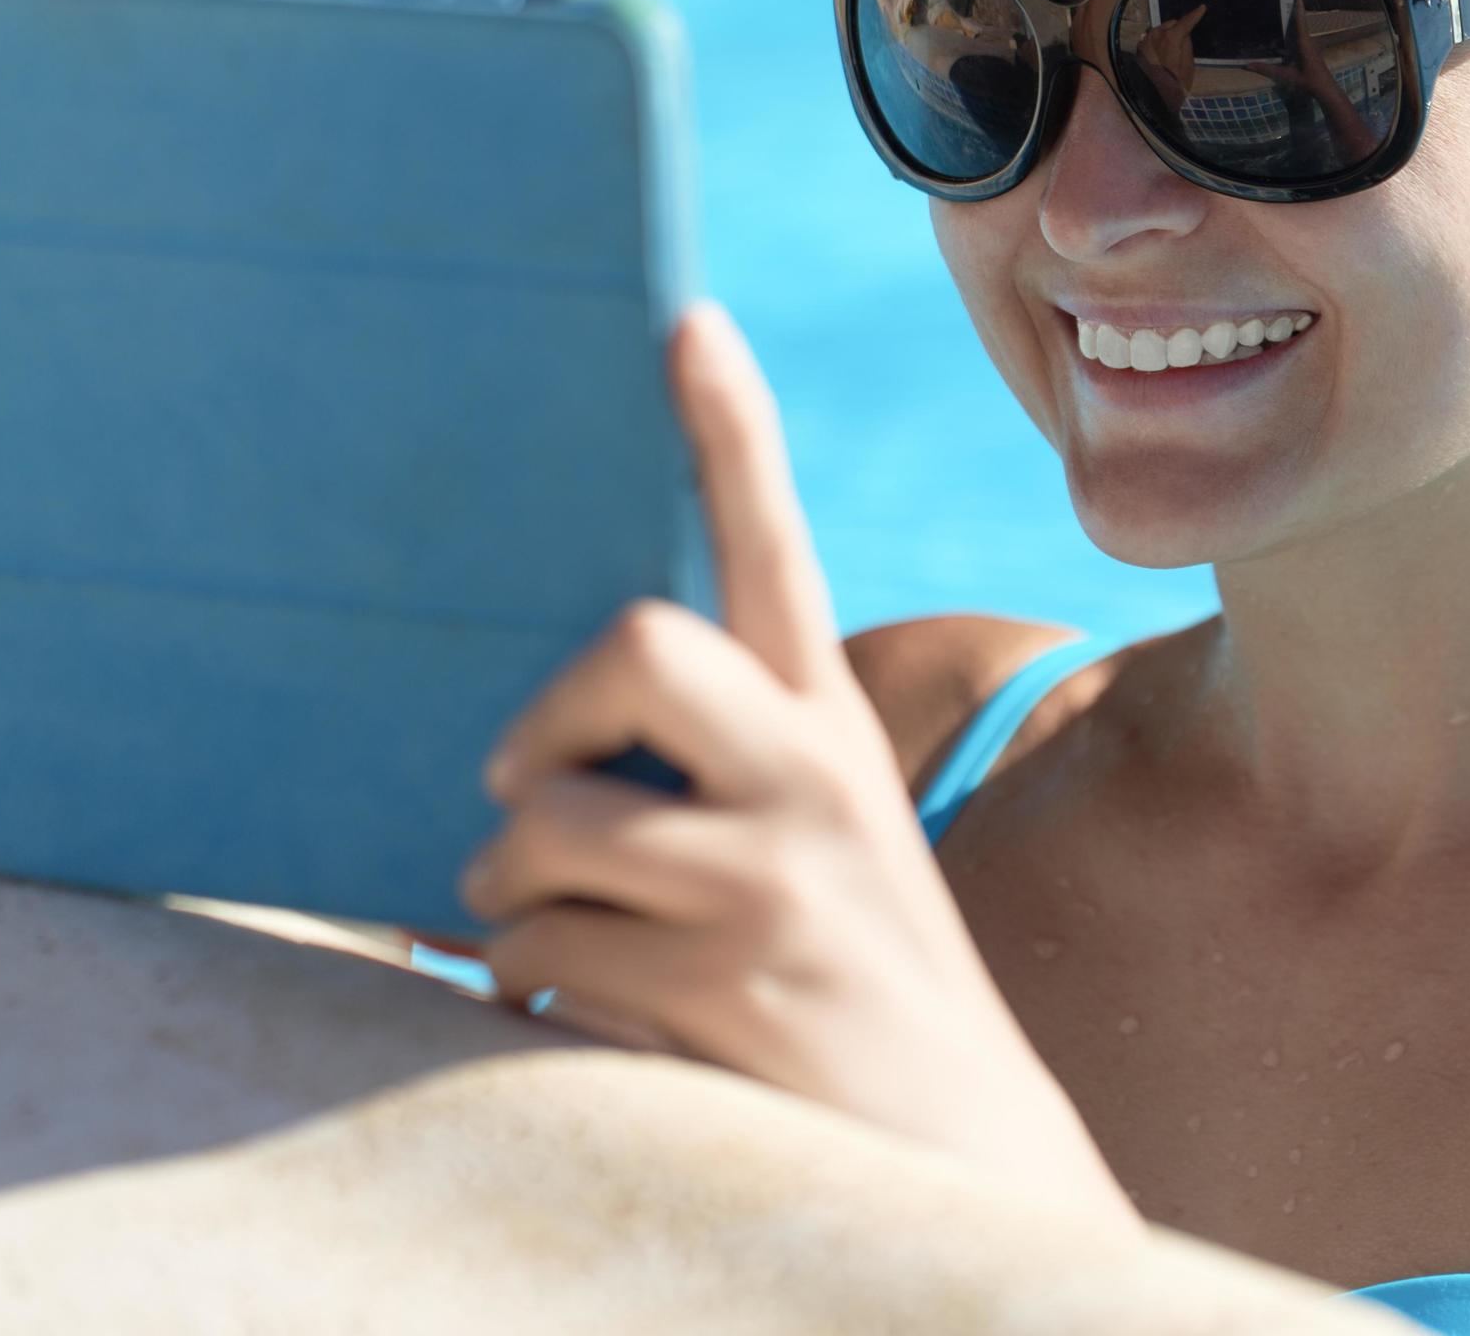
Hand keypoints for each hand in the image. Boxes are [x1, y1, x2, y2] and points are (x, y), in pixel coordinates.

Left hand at [445, 300, 1138, 1230]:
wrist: (956, 1150)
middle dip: (541, 719)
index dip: (729, 429)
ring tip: (559, 939)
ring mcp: (774, 885)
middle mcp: (813, 781)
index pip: (777, 547)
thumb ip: (717, 772)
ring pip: (546, 829)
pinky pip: (537, 955)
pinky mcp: (725, 989)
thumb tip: (528, 752)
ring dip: (514, 898)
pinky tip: (590, 1018)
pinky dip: (527, 990)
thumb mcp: (821, 847)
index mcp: (831, 730)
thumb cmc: (844, 980)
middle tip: (518, 783)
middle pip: (638, 641)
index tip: (685, 319)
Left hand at [1135, 2, 1205, 109]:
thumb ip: (1186, 44)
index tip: (1202, 8)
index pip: (1185, 22)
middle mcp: (1156, 34)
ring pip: (1160, 30)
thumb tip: (1184, 33)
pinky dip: (1158, 42)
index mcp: (1171, 37)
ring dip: (1167, 34)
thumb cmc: (1176, 82)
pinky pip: (1151, 39)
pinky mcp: (1139, 49)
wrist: (1154, 97)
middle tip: (1184, 39)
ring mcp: (1145, 41)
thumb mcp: (1188, 63)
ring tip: (1172, 48)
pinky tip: (1161, 53)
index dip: (1195, 15)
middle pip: (1171, 24)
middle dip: (1178, 28)